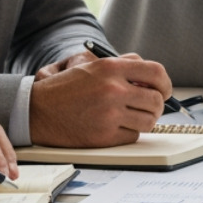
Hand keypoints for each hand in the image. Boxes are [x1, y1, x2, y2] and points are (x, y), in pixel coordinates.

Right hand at [29, 55, 172, 146]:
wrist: (37, 110)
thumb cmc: (67, 88)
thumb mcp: (93, 65)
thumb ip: (125, 66)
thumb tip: (153, 77)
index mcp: (111, 68)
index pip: (156, 72)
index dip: (165, 83)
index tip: (164, 90)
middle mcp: (113, 90)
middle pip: (156, 100)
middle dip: (156, 105)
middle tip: (148, 107)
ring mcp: (109, 115)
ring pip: (149, 120)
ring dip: (145, 120)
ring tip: (133, 117)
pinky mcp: (104, 136)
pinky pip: (133, 136)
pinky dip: (129, 132)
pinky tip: (117, 126)